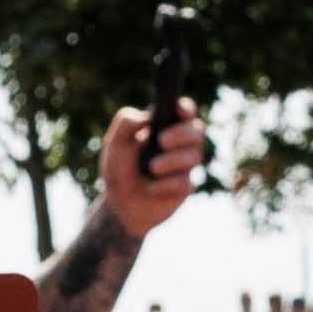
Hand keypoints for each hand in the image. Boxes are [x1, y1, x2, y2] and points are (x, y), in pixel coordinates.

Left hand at [95, 102, 207, 240]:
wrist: (118, 203)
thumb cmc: (118, 168)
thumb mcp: (114, 143)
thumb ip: (125, 123)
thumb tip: (145, 116)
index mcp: (164, 126)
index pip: (185, 110)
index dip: (186, 108)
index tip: (179, 109)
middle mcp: (180, 144)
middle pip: (198, 130)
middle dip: (182, 134)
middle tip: (162, 141)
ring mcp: (184, 166)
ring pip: (195, 156)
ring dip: (172, 160)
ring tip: (152, 168)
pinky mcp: (184, 188)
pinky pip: (185, 183)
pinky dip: (165, 185)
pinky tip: (151, 188)